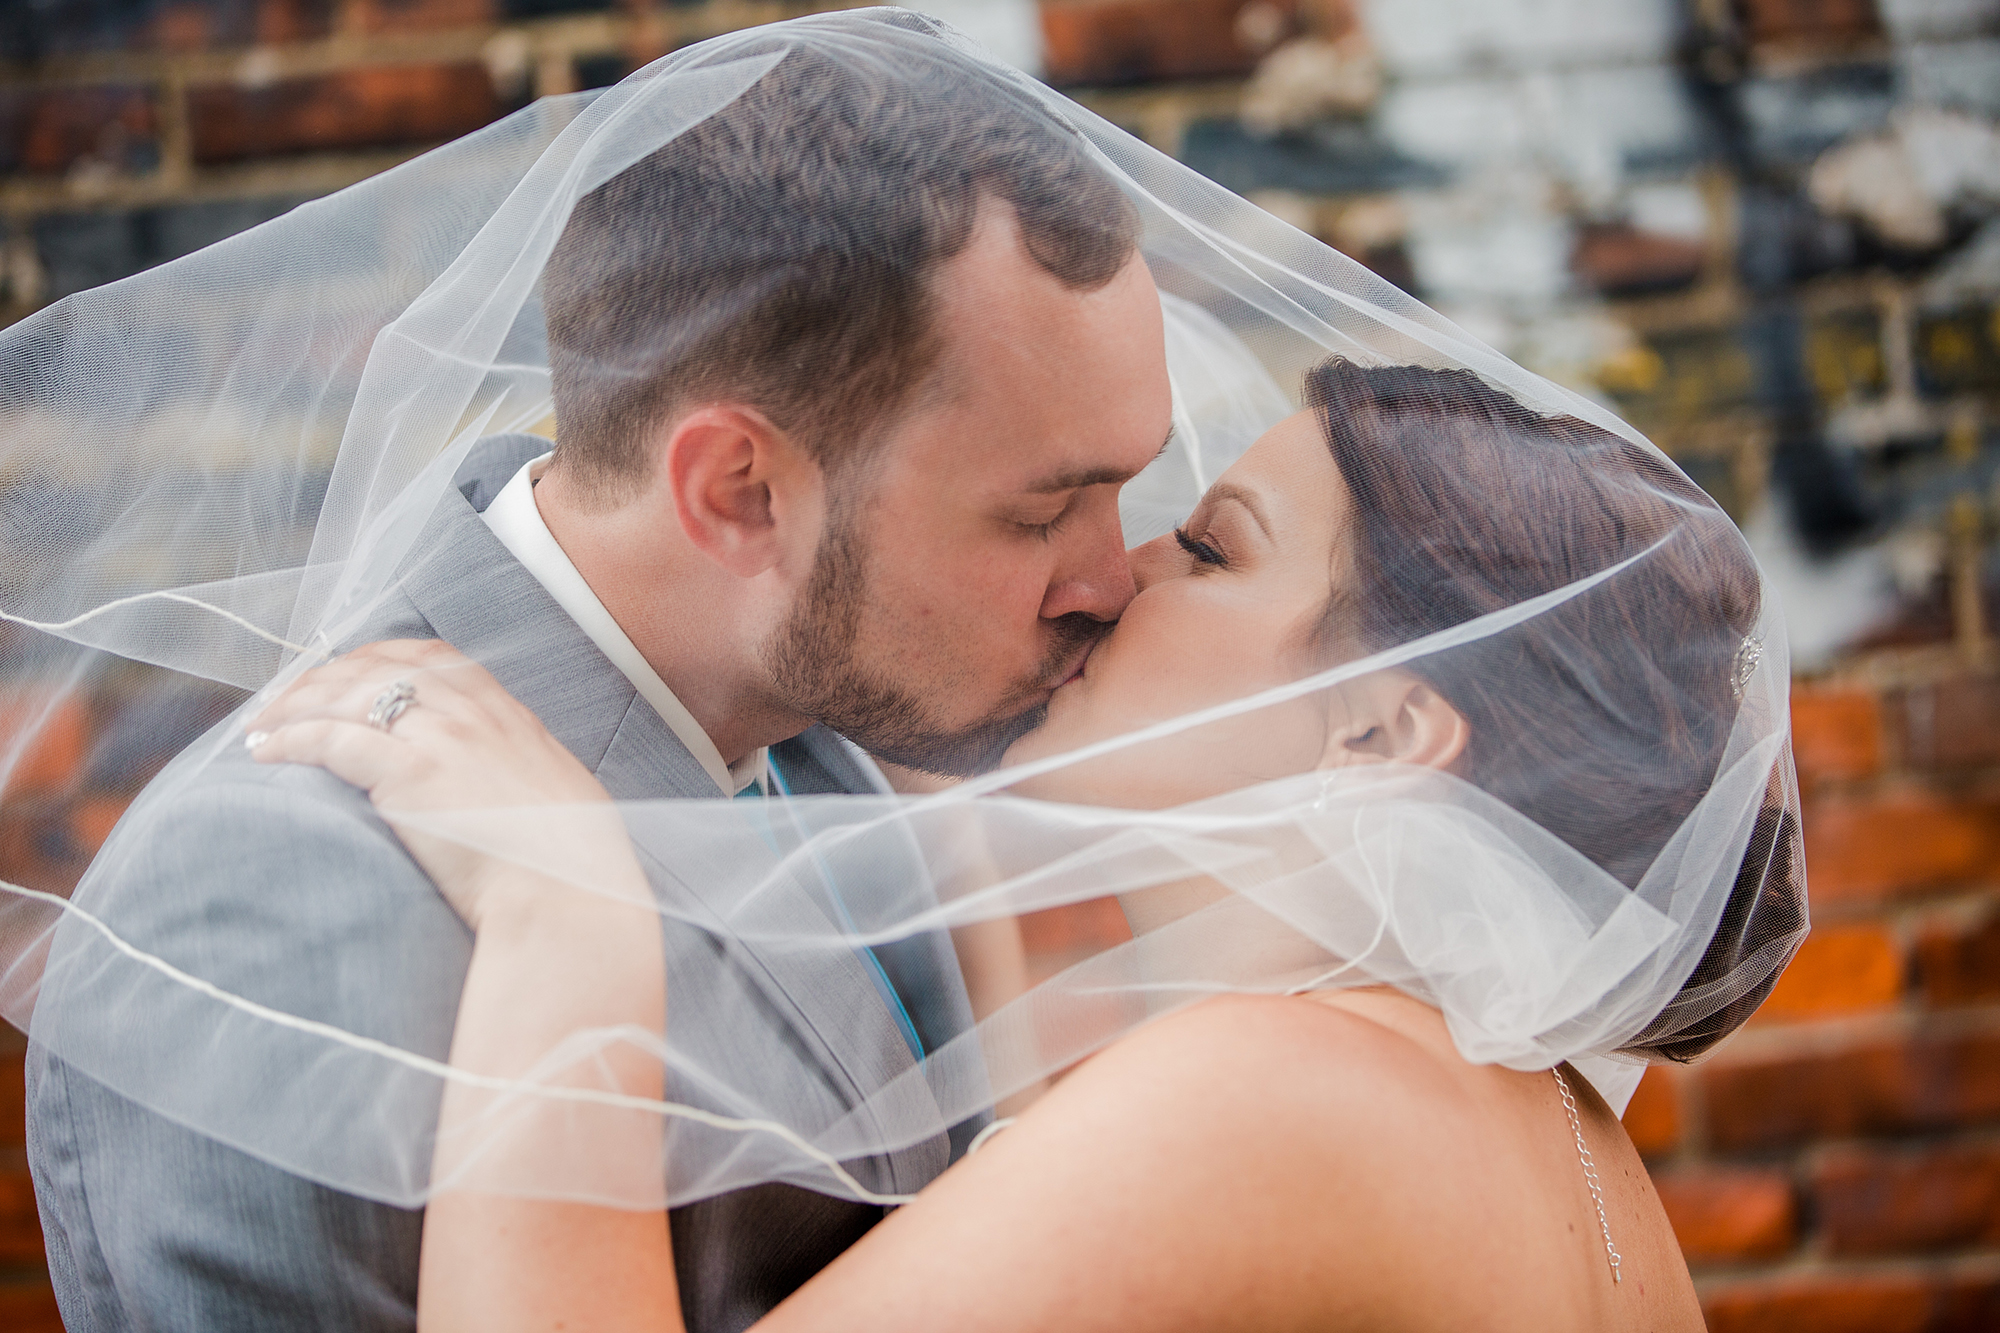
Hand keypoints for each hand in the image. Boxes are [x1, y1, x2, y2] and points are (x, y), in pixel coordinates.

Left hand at [246, 640, 639, 930]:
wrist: (567, 896)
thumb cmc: (567, 864)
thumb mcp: (557, 793)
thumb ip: (518, 771)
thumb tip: (497, 782)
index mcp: (508, 716)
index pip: (433, 658)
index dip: (378, 656)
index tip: (345, 671)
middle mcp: (472, 715)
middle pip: (379, 669)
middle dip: (324, 677)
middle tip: (285, 699)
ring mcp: (442, 741)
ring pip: (349, 696)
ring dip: (294, 706)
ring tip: (261, 725)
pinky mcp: (410, 776)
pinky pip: (333, 741)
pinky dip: (291, 740)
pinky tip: (266, 751)